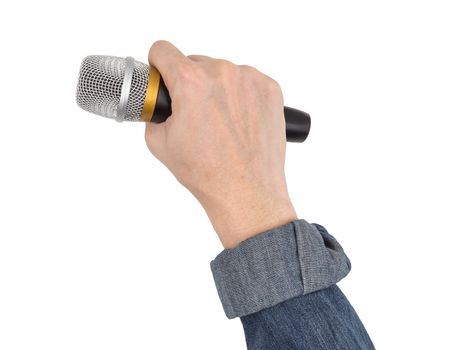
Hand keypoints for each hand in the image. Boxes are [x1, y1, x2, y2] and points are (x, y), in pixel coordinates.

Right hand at [145, 40, 296, 248]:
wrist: (247, 192)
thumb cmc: (208, 172)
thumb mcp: (160, 143)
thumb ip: (153, 113)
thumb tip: (157, 102)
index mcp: (192, 83)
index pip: (163, 49)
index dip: (158, 65)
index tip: (163, 77)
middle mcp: (223, 73)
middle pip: (195, 62)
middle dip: (190, 84)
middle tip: (195, 114)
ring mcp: (251, 80)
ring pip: (222, 72)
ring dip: (217, 89)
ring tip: (220, 122)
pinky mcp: (270, 89)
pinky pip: (246, 81)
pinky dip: (240, 95)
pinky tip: (239, 121)